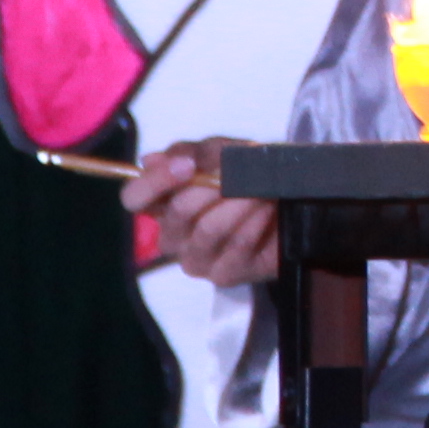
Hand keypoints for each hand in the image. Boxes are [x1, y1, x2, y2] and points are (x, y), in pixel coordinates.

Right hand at [122, 139, 280, 288]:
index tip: (187, 166)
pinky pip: (236, 246)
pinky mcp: (223, 275)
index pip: (135, 198)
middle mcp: (172, 235)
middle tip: (239, 174)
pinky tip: (266, 210)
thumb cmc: (250, 176)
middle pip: (176, 213)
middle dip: (212, 187)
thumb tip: (150, 160)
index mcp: (163, 203)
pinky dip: (255, 222)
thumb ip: (191, 153)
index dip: (155, 181)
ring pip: (207, 230)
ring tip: (260, 189)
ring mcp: (196, 259)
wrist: (294, 202)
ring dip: (239, 202)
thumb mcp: (224, 152)